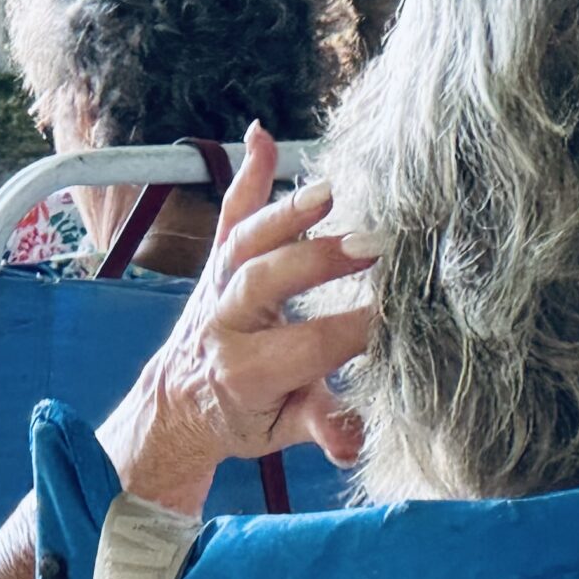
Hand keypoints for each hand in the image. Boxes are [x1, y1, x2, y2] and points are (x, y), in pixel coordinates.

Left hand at [99, 121, 374, 514]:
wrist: (178, 403)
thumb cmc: (243, 416)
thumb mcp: (282, 433)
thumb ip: (319, 428)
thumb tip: (351, 443)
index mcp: (246, 370)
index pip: (309, 345)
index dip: (354, 330)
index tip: (400, 314)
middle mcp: (224, 322)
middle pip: (266, 281)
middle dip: (317, 261)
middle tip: (373, 246)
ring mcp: (216, 286)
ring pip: (243, 242)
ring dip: (284, 212)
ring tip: (329, 190)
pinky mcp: (215, 263)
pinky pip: (227, 216)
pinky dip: (246, 175)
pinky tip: (262, 136)